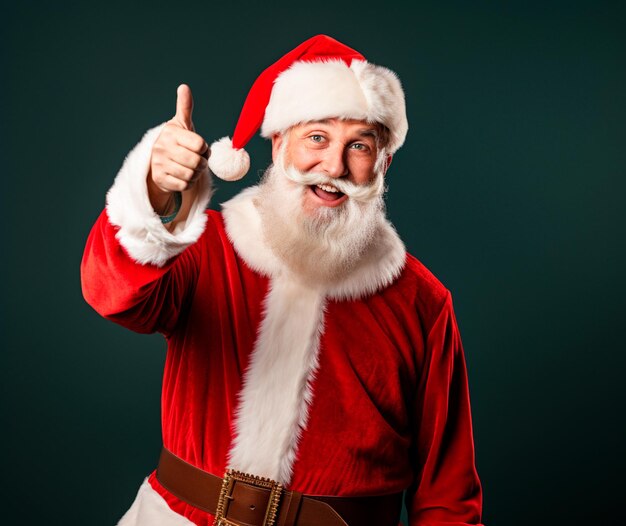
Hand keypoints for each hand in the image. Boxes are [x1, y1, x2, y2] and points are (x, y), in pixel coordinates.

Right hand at [149, 84, 208, 201]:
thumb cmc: (176, 142)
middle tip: (198, 161)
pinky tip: (184, 176)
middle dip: (202, 163)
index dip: (204, 149)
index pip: (200, 144)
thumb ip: (185, 107)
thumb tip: (184, 87)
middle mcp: (162, 148)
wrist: (158, 162)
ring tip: (191, 168)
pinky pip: (185, 185)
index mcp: (170, 133)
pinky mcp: (160, 179)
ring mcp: (159, 164)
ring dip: (196, 174)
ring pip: (191, 175)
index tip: (200, 148)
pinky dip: (189, 183)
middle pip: (197, 162)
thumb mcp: (181, 124)